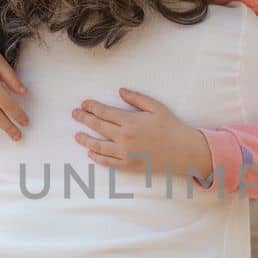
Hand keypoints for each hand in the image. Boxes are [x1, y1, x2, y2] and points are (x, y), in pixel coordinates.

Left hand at [71, 89, 212, 181]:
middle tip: (74, 114)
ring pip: (98, 146)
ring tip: (77, 135)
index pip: (104, 112)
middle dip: (83, 119)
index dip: (91, 107)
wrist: (183, 151)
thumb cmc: (171, 127)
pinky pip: (107, 162)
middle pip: (97, 126)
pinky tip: (91, 153)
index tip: (84, 104)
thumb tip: (120, 91)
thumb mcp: (156, 107)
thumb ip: (136, 98)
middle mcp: (124, 137)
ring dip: (85, 140)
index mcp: (130, 120)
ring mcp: (125, 153)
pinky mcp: (128, 166)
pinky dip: (97, 157)